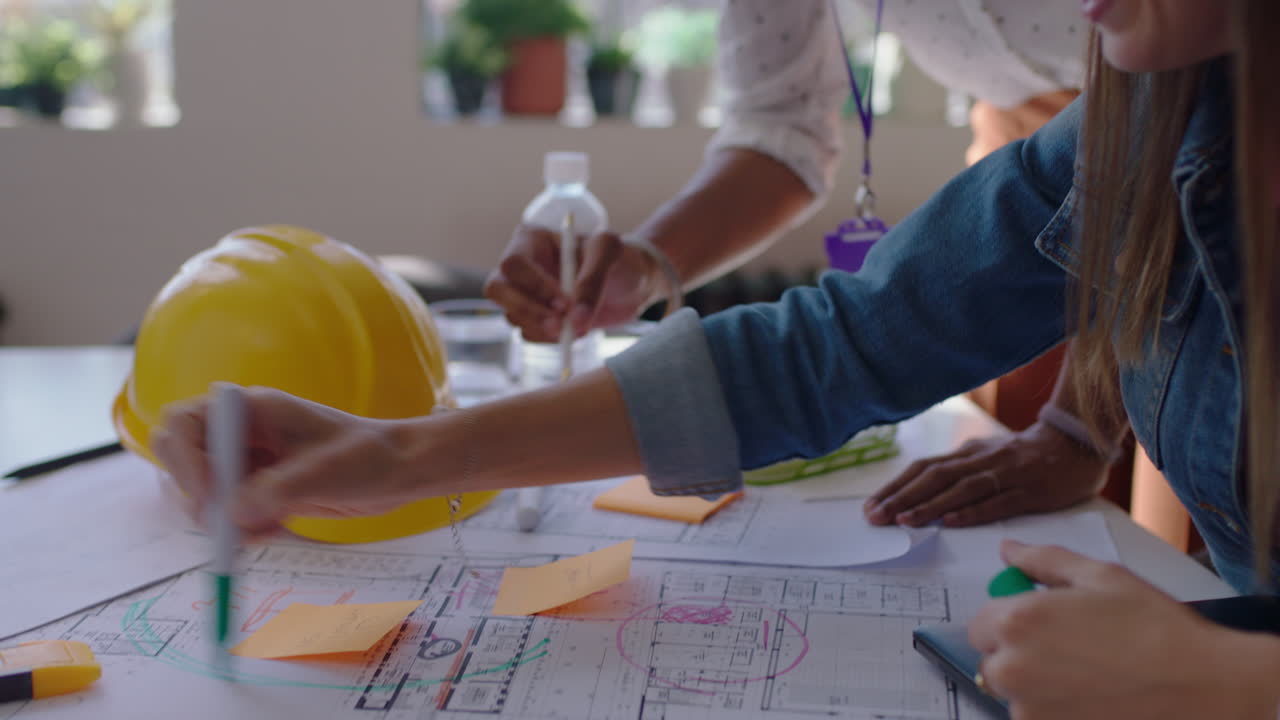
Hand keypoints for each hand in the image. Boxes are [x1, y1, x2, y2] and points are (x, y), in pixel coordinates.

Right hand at [151, 386, 421, 536]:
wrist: (399, 472)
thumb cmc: (369, 457)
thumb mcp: (324, 473)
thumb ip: (275, 492)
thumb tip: (231, 514)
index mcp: (253, 409)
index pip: (184, 422)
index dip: (185, 460)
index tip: (209, 497)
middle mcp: (242, 432)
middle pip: (181, 456)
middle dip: (197, 493)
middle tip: (227, 524)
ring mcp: (248, 461)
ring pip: (203, 492)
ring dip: (223, 518)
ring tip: (267, 529)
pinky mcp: (259, 489)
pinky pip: (229, 513)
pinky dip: (242, 529)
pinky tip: (277, 529)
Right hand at [483, 224, 660, 341]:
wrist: (633, 282)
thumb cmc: (619, 257)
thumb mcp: (610, 253)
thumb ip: (592, 280)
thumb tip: (575, 319)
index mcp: (531, 240)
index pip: (514, 264)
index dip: (534, 286)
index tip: (565, 304)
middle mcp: (521, 267)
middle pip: (498, 290)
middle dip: (529, 311)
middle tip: (561, 326)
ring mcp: (524, 294)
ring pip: (512, 316)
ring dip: (543, 328)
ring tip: (578, 326)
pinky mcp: (535, 318)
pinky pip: (528, 334)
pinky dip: (550, 340)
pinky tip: (574, 331)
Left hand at [863, 420, 1106, 526]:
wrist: (1076, 444)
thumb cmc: (1025, 456)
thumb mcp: (986, 456)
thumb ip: (959, 471)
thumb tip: (921, 493)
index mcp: (967, 453)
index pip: (922, 468)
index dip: (894, 486)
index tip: (870, 506)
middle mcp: (980, 460)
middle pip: (934, 477)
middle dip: (901, 497)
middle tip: (875, 517)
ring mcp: (1006, 474)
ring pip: (961, 489)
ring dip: (930, 506)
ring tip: (904, 521)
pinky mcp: (1030, 491)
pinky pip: (998, 502)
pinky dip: (973, 512)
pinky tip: (952, 523)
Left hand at [968, 541, 1279, 718]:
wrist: (1203, 684)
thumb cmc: (1155, 628)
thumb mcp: (1099, 576)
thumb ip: (1042, 561)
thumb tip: (1008, 551)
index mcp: (1016, 622)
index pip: (978, 625)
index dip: (1009, 621)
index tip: (1041, 623)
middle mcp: (1012, 669)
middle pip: (992, 661)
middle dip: (1019, 653)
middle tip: (1070, 649)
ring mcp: (1029, 711)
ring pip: (1014, 694)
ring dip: (1038, 685)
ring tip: (1090, 673)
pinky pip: (1038, 716)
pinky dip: (1056, 708)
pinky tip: (1095, 695)